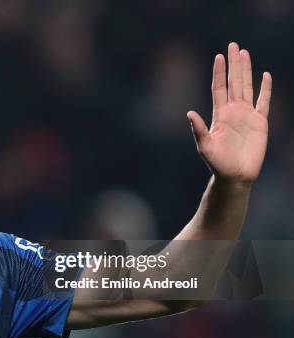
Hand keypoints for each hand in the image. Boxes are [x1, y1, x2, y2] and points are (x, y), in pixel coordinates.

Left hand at [187, 42, 271, 185]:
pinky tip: (265, 75)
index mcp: (219, 115)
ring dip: (246, 70)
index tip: (218, 56)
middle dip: (233, 64)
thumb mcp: (205, 146)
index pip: (219, 88)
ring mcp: (247, 115)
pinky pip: (264, 101)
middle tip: (233, 45)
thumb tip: (189, 113)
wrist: (235, 175)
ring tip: (245, 53)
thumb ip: (198, 129)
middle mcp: (233, 111)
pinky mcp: (260, 122)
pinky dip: (265, 88)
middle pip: (233, 82)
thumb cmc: (217, 163)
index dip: (219, 72)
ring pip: (247, 87)